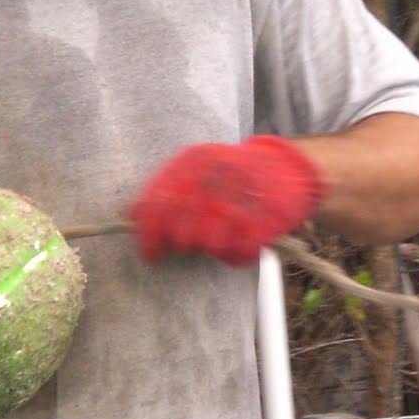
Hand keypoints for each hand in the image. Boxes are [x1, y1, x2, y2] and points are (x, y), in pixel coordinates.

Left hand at [130, 136, 324, 266]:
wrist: (289, 167)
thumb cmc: (236, 173)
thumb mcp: (199, 167)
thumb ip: (166, 188)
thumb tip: (129, 215)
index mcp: (193, 162)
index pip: (157, 206)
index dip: (149, 236)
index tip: (149, 254)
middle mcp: (215, 179)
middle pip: (182, 232)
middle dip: (184, 243)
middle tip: (194, 241)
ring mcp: (241, 200)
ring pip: (208, 246)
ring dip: (212, 248)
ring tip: (222, 239)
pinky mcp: (265, 222)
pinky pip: (238, 254)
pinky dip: (237, 256)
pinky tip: (242, 245)